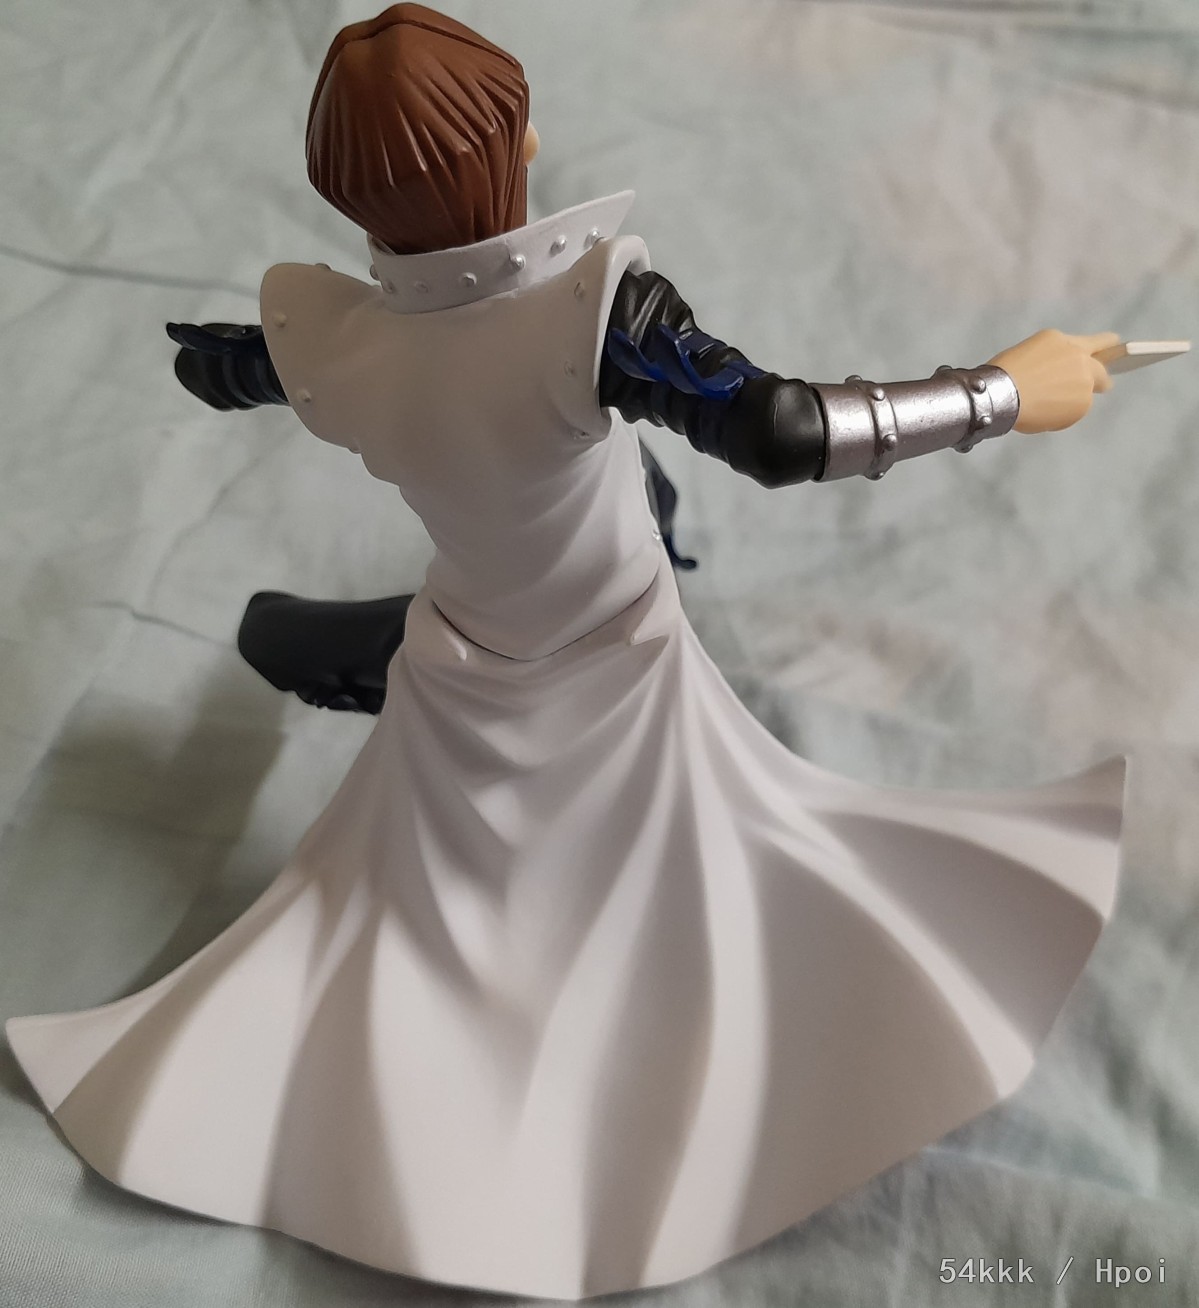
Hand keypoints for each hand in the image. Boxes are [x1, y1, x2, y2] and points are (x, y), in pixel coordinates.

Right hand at [986, 329, 1117, 432]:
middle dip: (1102, 378)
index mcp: (1064, 342)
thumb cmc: (1005, 373)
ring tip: (1041, 405)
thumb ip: (1055, 358)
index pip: (1099, 341)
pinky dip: (1061, 415)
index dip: (1108, 345)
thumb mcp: (1031, 351)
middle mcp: (1080, 359)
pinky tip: (1041, 413)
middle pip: (1102, 371)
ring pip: (1085, 394)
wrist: (999, 393)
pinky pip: (1074, 411)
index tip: (1116, 347)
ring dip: (1070, 400)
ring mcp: (1084, 382)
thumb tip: (1063, 374)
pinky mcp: (1082, 404)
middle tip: (1101, 385)